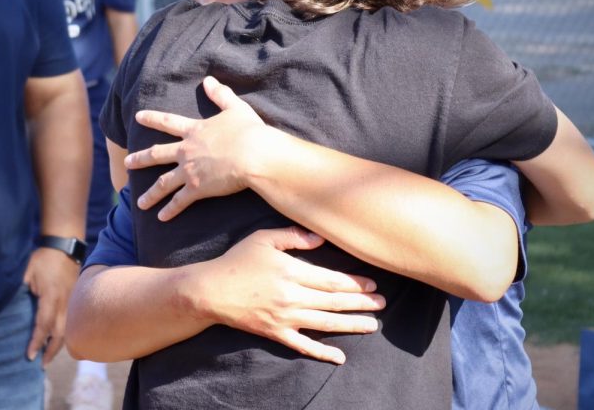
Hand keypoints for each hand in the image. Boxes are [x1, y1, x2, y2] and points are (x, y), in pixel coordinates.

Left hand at [23, 247, 79, 364]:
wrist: (65, 246)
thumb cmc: (44, 258)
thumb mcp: (26, 271)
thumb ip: (18, 289)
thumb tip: (4, 304)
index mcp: (50, 296)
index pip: (43, 325)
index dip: (36, 342)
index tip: (29, 356)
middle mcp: (63, 302)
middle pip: (59, 333)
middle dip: (50, 350)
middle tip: (41, 364)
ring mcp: (71, 301)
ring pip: (67, 329)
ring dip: (58, 344)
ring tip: (48, 356)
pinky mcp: (73, 299)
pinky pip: (70, 321)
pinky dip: (63, 334)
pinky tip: (56, 339)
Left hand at [127, 76, 275, 219]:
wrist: (255, 155)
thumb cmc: (249, 131)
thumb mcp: (235, 108)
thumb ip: (220, 94)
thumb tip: (209, 80)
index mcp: (194, 130)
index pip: (167, 122)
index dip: (151, 119)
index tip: (137, 117)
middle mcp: (186, 150)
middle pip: (157, 154)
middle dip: (140, 159)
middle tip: (126, 163)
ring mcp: (190, 171)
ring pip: (163, 183)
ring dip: (150, 194)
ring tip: (138, 202)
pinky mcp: (198, 189)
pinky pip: (180, 201)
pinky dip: (170, 210)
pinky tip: (161, 218)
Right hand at [194, 227, 384, 363]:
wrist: (211, 290)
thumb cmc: (237, 260)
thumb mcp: (263, 238)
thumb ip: (293, 236)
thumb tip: (320, 239)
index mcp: (291, 271)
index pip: (331, 279)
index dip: (354, 282)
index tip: (373, 283)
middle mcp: (292, 296)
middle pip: (334, 301)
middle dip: (361, 302)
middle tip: (383, 302)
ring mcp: (285, 318)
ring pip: (326, 323)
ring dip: (352, 325)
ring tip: (373, 325)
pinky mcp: (276, 333)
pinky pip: (303, 346)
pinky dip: (323, 353)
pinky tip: (340, 357)